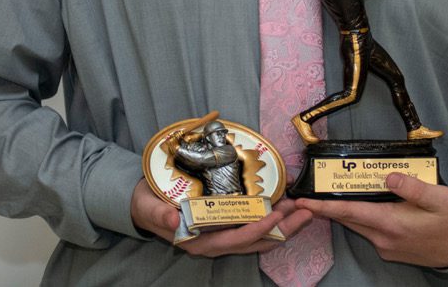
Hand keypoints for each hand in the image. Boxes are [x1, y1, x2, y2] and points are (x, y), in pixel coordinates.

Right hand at [131, 180, 316, 256]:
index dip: (256, 230)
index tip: (275, 217)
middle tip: (304, 212)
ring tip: (303, 210)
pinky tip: (285, 207)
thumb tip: (172, 218)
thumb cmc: (147, 205)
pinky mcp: (226, 227)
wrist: (143, 205)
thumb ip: (158, 213)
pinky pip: (253, 228)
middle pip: (254, 242)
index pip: (233, 240)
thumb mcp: (149, 207)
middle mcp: (214, 243)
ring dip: (283, 226)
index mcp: (198, 241)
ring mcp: (221, 236)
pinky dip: (272, 220)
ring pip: (258, 237)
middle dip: (282, 230)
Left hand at [295, 173, 447, 268]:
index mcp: (393, 224)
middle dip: (324, 209)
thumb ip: (413, 187)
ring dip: (340, 214)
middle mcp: (385, 239)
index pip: (350, 213)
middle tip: (303, 197)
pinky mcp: (393, 249)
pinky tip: (354, 207)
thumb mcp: (440, 198)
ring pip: (358, 226)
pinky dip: (357, 219)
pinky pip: (369, 231)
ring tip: (322, 198)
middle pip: (348, 220)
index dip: (324, 208)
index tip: (302, 203)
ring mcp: (388, 246)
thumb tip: (389, 176)